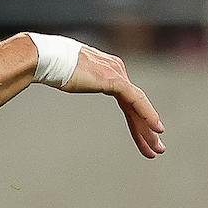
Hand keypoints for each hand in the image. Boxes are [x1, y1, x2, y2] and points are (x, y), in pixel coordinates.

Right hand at [56, 43, 165, 159]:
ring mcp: (117, 74)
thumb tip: (66, 82)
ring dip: (148, 129)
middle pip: (136, 106)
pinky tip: (156, 128)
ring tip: (158, 148)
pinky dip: (148, 115)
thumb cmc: (52, 66)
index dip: (137, 120)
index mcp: (109, 71)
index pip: (128, 100)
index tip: (143, 138)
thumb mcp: (70, 77)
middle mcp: (117, 71)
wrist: (49, 59)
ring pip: (138, 106)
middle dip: (146, 130)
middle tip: (157, 149)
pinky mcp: (115, 80)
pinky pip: (136, 101)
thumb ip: (78, 80)